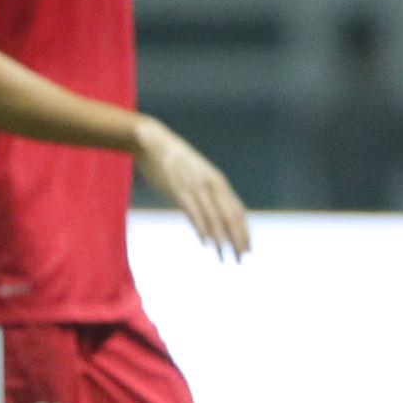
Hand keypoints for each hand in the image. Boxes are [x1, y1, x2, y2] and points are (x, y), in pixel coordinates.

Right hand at [134, 116, 251, 260]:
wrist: (154, 143)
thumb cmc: (177, 162)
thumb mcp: (200, 176)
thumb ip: (209, 192)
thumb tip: (217, 214)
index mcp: (219, 183)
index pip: (238, 211)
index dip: (244, 232)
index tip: (248, 249)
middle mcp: (212, 185)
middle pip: (231, 217)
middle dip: (237, 240)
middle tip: (241, 259)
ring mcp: (196, 187)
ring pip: (214, 218)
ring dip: (221, 240)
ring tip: (224, 257)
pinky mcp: (179, 190)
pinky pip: (194, 212)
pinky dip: (202, 228)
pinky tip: (206, 243)